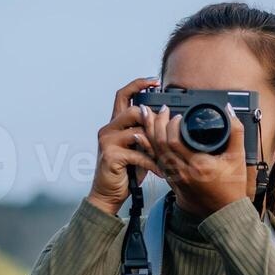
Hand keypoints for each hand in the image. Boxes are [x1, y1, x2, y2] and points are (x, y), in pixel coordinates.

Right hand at [85, 77, 162, 215]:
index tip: (155, 81)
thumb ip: (147, 133)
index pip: (123, 94)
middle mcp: (108, 129)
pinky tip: (160, 172)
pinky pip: (138, 154)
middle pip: (133, 110)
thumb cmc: (126, 171)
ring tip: (163, 158)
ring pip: (137, 131)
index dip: (138, 84)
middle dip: (152, 122)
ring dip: (155, 146)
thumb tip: (166, 119)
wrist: (109, 193)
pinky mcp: (110, 156)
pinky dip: (152, 164)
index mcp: (115, 124)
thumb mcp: (139, 148)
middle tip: (164, 136)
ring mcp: (107, 141)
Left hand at [138, 102, 249, 217]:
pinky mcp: (173, 182)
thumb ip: (235, 131)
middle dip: (156, 124)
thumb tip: (229, 109)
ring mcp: (176, 178)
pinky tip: (144, 138)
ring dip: (149, 133)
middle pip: (160, 145)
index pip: (174, 141)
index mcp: (198, 165)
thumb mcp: (238, 157)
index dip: (172, 125)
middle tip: (159, 110)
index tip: (178, 115)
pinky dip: (149, 148)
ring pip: (155, 153)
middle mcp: (183, 172)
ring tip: (147, 117)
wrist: (225, 213)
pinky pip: (157, 162)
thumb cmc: (232, 187)